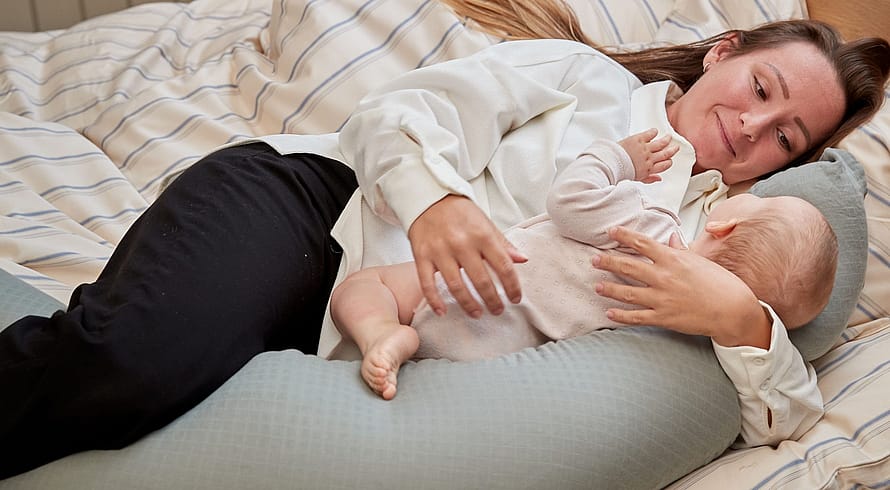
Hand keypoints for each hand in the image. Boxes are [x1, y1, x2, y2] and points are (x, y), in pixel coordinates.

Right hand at [407, 195, 526, 317]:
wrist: (428, 197)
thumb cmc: (459, 212)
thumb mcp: (485, 223)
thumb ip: (503, 243)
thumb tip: (522, 259)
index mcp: (482, 235)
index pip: (504, 266)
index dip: (512, 287)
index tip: (515, 299)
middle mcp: (462, 243)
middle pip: (482, 281)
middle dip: (492, 301)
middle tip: (497, 311)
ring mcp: (440, 251)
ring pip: (456, 286)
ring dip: (469, 304)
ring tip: (477, 313)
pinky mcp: (422, 256)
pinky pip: (427, 284)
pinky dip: (435, 301)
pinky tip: (442, 312)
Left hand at [591, 226, 770, 347]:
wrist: (733, 309)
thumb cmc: (720, 283)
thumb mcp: (700, 261)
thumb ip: (680, 250)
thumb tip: (669, 238)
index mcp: (673, 260)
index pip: (643, 243)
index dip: (624, 236)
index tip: (611, 231)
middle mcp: (664, 277)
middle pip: (629, 267)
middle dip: (608, 262)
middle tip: (593, 259)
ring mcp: (662, 298)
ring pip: (628, 292)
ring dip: (610, 289)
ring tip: (597, 286)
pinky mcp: (664, 317)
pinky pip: (637, 317)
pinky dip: (621, 316)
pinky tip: (609, 313)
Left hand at [618, 128, 677, 183]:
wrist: (613, 163)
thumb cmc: (622, 171)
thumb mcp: (637, 178)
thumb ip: (649, 178)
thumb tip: (659, 179)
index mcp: (649, 169)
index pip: (664, 165)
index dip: (668, 162)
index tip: (670, 160)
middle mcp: (649, 158)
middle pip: (665, 154)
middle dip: (672, 150)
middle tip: (676, 147)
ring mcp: (645, 148)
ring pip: (660, 143)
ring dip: (666, 140)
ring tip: (669, 137)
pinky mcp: (639, 139)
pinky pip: (650, 134)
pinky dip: (653, 132)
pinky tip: (655, 131)